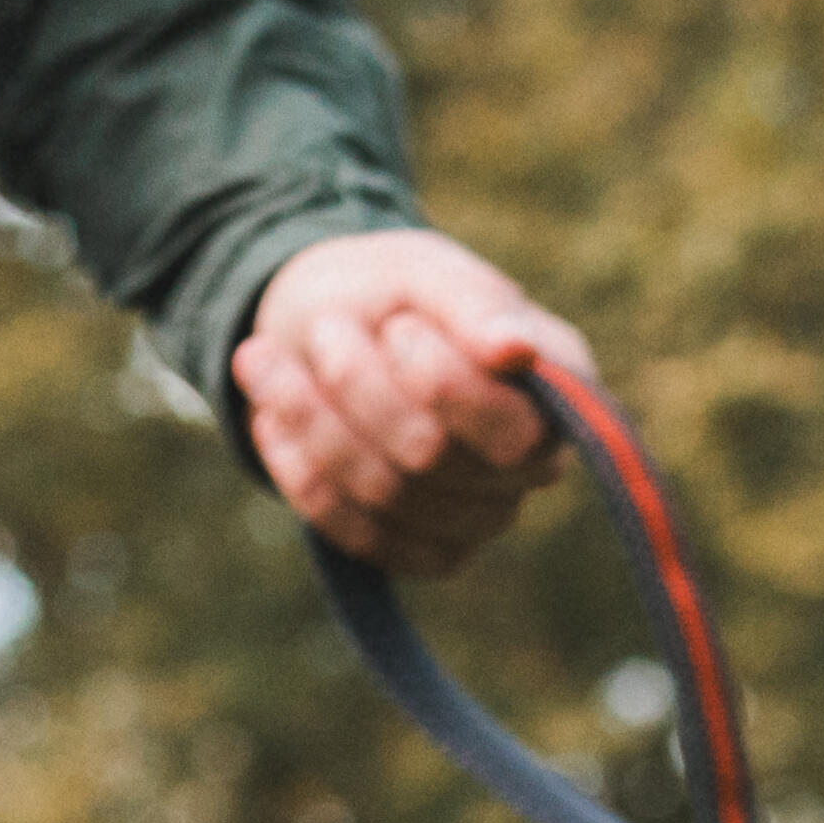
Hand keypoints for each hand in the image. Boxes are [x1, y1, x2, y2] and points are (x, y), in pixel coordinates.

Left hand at [234, 228, 585, 578]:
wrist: (328, 324)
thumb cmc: (392, 290)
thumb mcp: (425, 270)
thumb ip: (473, 305)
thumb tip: (518, 351)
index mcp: (556, 388)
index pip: (510, 429)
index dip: (439, 384)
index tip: (396, 325)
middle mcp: (531, 464)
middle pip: (428, 456)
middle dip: (357, 385)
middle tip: (325, 328)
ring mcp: (480, 518)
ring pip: (380, 494)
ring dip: (310, 418)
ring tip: (267, 358)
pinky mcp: (422, 551)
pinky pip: (352, 532)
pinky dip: (298, 468)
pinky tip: (274, 418)